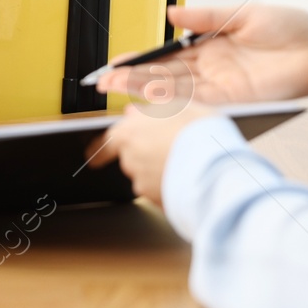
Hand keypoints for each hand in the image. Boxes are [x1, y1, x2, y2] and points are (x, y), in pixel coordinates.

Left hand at [86, 101, 220, 204]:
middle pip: (130, 157)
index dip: (98, 150)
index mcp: (129, 133)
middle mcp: (131, 160)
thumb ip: (150, 109)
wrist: (215, 166)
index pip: (105, 143)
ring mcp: (143, 183)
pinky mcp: (158, 201)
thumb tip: (135, 112)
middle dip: (144, 153)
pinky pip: (160, 191)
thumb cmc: (198, 132)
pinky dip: (169, 185)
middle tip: (167, 145)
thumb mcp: (176, 106)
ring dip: (158, 170)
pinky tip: (187, 175)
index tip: (92, 156)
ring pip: (146, 176)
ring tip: (185, 160)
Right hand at [96, 3, 307, 105]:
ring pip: (175, 92)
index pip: (166, 56)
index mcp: (210, 47)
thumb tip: (171, 10)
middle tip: (104, 83)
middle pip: (164, 77)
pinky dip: (175, 102)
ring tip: (119, 91)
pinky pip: (199, 101)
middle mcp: (211, 70)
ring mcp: (222, 87)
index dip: (140, 60)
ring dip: (147, 93)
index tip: (115, 63)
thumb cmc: (293, 29)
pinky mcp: (236, 99)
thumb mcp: (242, 13)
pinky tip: (153, 100)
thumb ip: (205, 15)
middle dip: (133, 80)